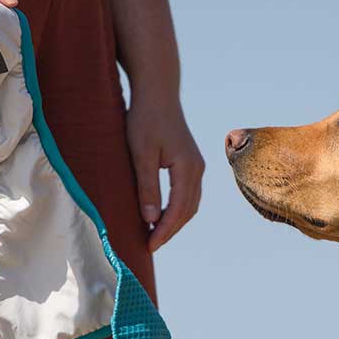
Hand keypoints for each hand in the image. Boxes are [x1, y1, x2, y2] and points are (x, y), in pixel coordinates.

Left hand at [126, 90, 202, 250]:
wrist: (157, 92)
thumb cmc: (145, 119)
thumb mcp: (141, 154)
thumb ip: (147, 186)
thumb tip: (150, 219)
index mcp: (188, 168)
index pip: (178, 210)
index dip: (164, 231)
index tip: (149, 246)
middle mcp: (197, 169)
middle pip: (188, 211)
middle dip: (170, 230)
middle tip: (149, 245)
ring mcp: (196, 165)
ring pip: (190, 204)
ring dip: (174, 221)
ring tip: (154, 234)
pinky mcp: (190, 162)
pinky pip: (187, 194)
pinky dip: (176, 209)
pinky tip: (160, 214)